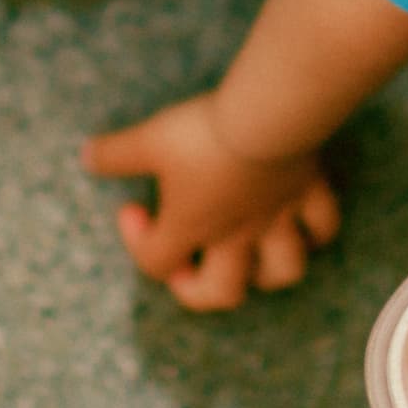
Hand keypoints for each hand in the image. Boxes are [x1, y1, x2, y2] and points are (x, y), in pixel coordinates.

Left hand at [81, 92, 342, 312]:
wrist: (268, 116)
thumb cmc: (205, 134)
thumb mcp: (150, 139)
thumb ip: (116, 153)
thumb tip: (86, 157)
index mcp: (192, 225)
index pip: (155, 261)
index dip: (135, 243)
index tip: (131, 209)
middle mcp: (236, 233)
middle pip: (223, 291)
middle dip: (201, 291)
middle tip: (185, 268)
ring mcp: (277, 218)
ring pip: (283, 269)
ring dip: (267, 273)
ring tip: (250, 258)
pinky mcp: (307, 193)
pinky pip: (321, 225)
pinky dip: (316, 232)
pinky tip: (304, 226)